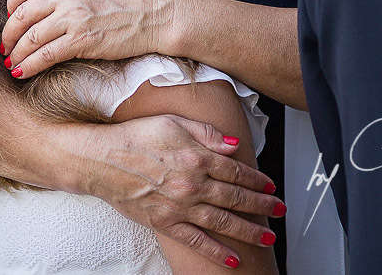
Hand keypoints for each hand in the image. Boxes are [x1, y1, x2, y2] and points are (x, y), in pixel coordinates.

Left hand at [1, 0, 171, 76]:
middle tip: (5, 46)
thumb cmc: (130, 1)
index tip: (10, 18)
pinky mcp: (81, 40)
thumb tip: (44, 6)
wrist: (158, 14)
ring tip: (12, 63)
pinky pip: (45, 55)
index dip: (11, 4)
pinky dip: (29, 65)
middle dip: (8, 33)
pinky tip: (23, 72)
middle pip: (22, 13)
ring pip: (30, 37)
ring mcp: (73, 16)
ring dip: (16, 53)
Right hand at [79, 115, 283, 264]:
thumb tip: (233, 145)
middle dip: (262, 205)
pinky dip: (217, 252)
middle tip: (280, 209)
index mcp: (197, 157)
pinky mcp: (166, 223)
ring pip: (223, 222)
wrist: (101, 159)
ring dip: (249, 230)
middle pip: (235, 197)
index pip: (236, 170)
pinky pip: (197, 241)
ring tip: (267, 236)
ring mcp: (180, 206)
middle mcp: (193, 184)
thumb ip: (205, 133)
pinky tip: (234, 259)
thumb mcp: (172, 122)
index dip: (256, 179)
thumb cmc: (134, 137)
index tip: (270, 184)